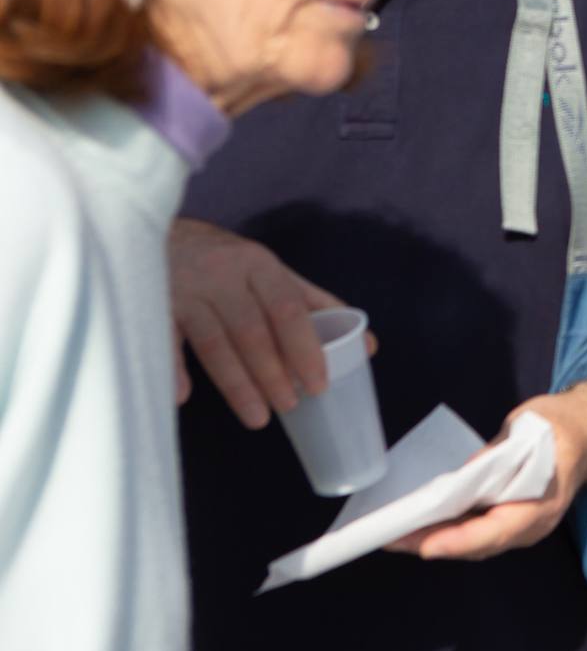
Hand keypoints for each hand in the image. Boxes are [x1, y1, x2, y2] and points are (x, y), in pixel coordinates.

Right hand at [169, 219, 371, 428]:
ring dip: (236, 384)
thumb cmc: (229, 262)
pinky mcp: (153, 304)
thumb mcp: (273, 273)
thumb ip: (317, 306)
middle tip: (290, 406)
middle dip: (273, 374)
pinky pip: (163, 341)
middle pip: (252, 331)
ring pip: (214, 344)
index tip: (320, 384)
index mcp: (260, 265)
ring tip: (258, 417)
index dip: (305, 348)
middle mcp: (223, 275)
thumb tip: (369, 346)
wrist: (156, 232)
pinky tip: (183, 397)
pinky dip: (173, 369)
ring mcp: (186, 290)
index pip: (288, 309)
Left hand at [390, 384, 586, 560]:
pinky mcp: (510, 518)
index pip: (499, 530)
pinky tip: (421, 524)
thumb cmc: (564, 424)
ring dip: (436, 539)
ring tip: (396, 535)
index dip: (461, 540)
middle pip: (480, 543)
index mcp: (545, 502)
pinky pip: (477, 532)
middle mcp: (534, 523)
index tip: (427, 545)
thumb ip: (498, 454)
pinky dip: (448, 530)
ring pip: (476, 542)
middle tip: (391, 539)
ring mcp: (523, 525)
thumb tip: (463, 477)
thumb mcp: (532, 427)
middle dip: (435, 543)